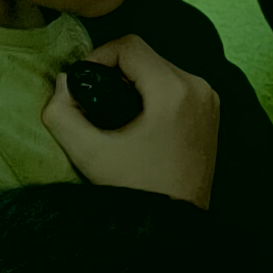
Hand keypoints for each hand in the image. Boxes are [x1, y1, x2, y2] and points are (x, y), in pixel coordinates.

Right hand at [44, 38, 220, 205]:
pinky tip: (136, 119)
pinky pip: (176, 86)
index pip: (129, 46)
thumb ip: (61, 113)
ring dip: (134, 82)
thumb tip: (62, 82)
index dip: (98, 56)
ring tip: (113, 111)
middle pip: (146, 57)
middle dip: (115, 72)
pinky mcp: (211, 112)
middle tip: (94, 101)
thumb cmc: (134, 191)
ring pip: (161, 70)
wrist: (174, 225)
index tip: (83, 83)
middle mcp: (198, 88)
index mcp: (174, 91)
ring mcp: (209, 100)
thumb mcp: (88, 153)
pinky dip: (153, 94)